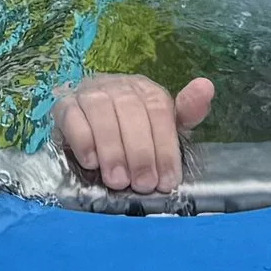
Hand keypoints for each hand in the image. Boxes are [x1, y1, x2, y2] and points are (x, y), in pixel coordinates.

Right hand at [55, 74, 212, 193]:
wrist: (91, 126)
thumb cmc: (136, 132)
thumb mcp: (166, 126)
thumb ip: (187, 112)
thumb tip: (206, 86)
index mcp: (146, 90)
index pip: (159, 110)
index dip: (165, 148)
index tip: (167, 180)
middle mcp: (117, 85)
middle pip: (130, 110)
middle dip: (139, 152)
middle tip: (142, 184)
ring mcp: (88, 92)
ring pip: (100, 111)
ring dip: (111, 149)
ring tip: (118, 180)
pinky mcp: (64, 105)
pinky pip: (71, 116)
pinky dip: (82, 140)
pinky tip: (91, 163)